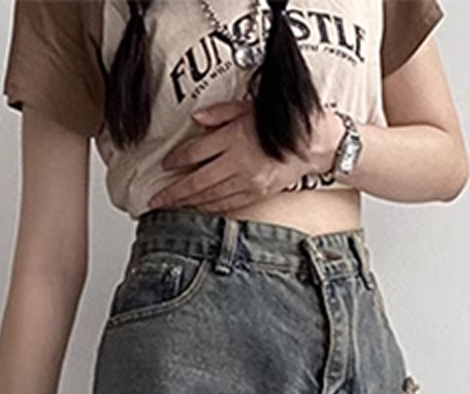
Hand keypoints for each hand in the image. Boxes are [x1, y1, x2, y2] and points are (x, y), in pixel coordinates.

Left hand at [144, 99, 336, 213]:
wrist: (314, 143)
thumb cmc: (284, 122)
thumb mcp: (250, 106)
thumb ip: (221, 113)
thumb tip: (196, 120)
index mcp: (233, 138)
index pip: (195, 153)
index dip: (177, 160)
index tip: (165, 166)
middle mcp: (237, 163)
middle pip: (196, 181)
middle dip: (173, 193)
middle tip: (154, 201)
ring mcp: (247, 183)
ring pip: (209, 197)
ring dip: (187, 204)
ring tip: (170, 209)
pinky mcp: (256, 195)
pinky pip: (227, 205)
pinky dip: (209, 209)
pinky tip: (197, 210)